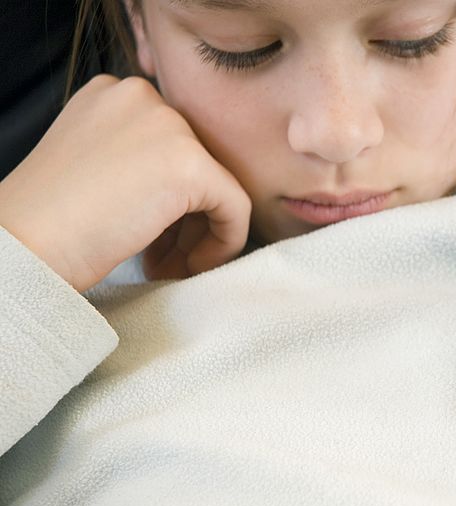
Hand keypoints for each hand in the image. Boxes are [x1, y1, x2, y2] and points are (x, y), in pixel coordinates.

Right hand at [0, 75, 250, 290]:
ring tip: (168, 267)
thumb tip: (190, 191)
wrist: (24, 242)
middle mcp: (144, 96)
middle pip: (199, 165)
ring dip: (199, 234)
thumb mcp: (95, 164)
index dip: (169, 199)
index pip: (173, 146)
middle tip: (163, 258)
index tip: (151, 236)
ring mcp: (169, 126)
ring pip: (219, 187)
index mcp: (116, 93)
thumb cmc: (50, 218)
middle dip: (186, 219)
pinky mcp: (191, 165)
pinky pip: (236, 209)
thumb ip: (139, 160)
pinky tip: (187, 267)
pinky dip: (223, 243)